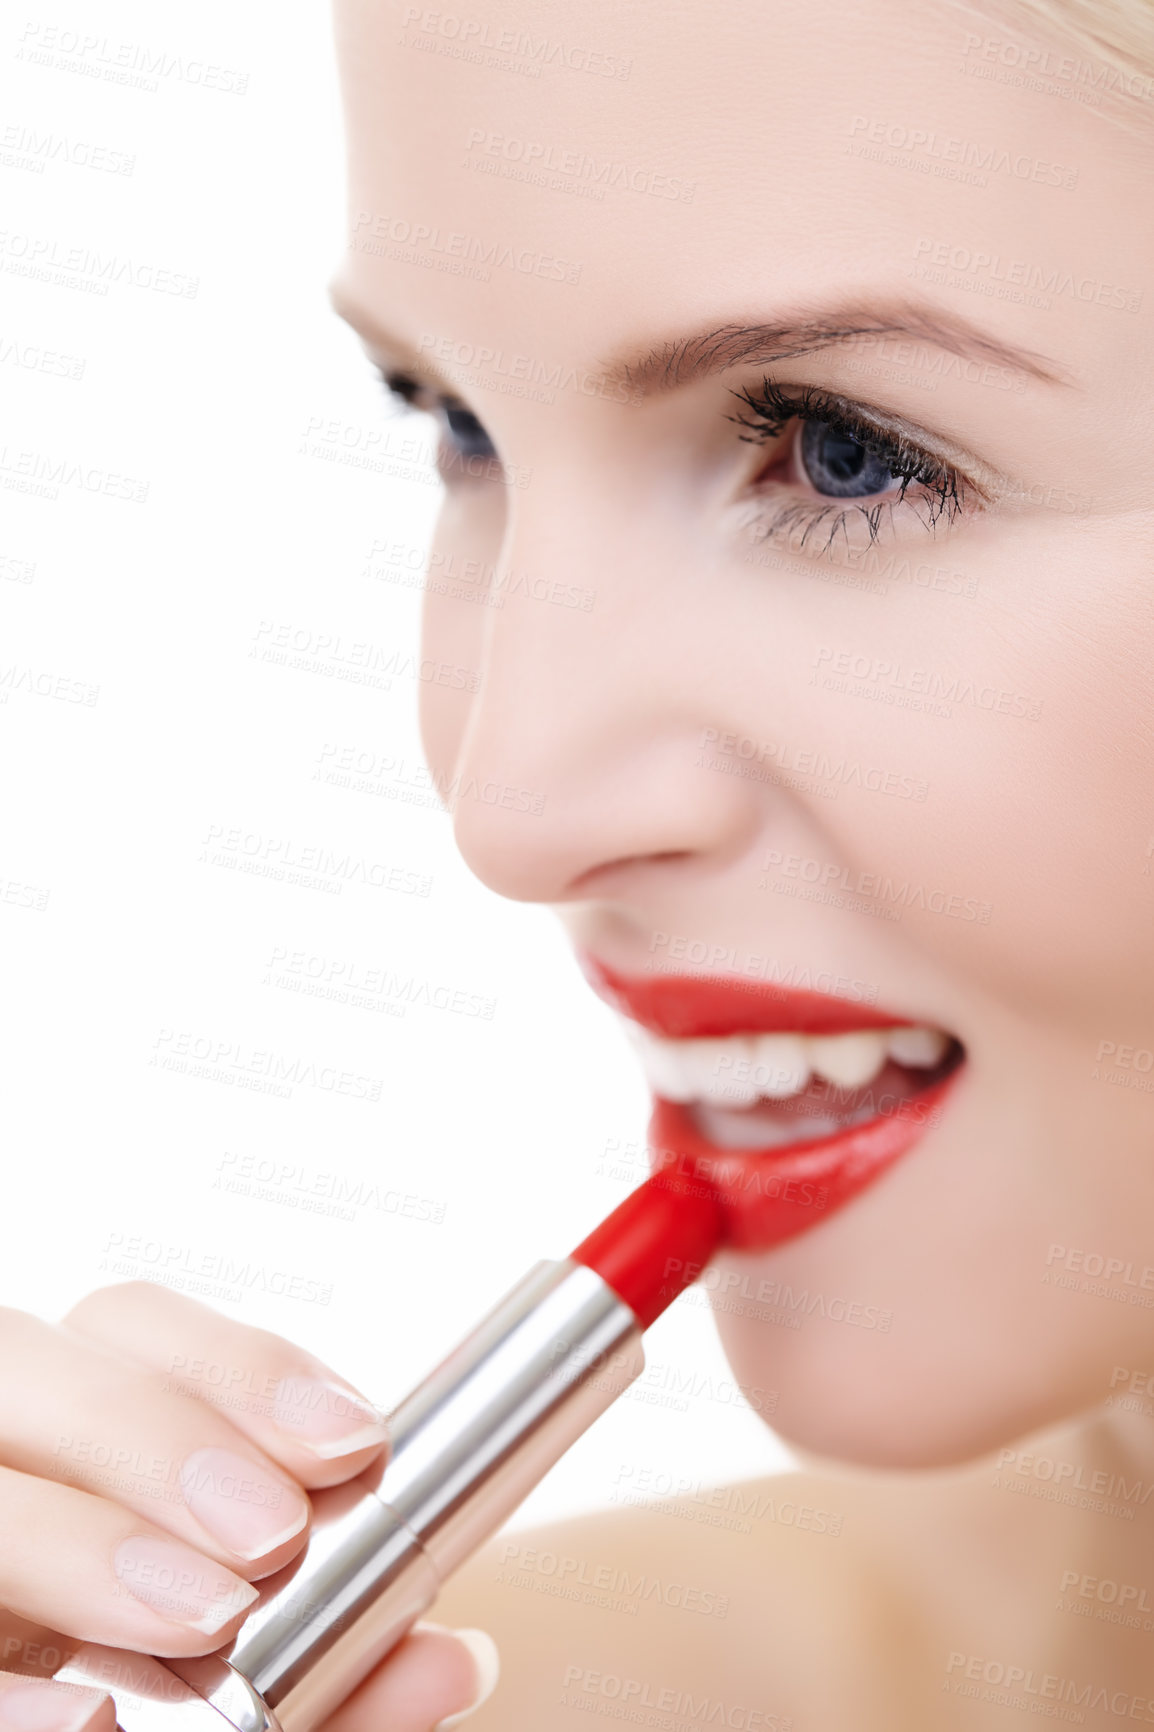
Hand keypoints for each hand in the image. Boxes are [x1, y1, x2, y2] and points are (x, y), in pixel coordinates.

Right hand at [0, 1283, 497, 1731]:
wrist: (121, 1731)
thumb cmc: (185, 1698)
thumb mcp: (287, 1690)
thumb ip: (349, 1671)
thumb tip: (455, 1660)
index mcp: (80, 1438)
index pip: (131, 1327)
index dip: (239, 1365)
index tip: (352, 1440)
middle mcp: (5, 1464)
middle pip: (25, 1362)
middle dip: (157, 1430)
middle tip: (273, 1531)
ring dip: (86, 1540)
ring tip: (205, 1616)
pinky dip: (10, 1691)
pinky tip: (89, 1719)